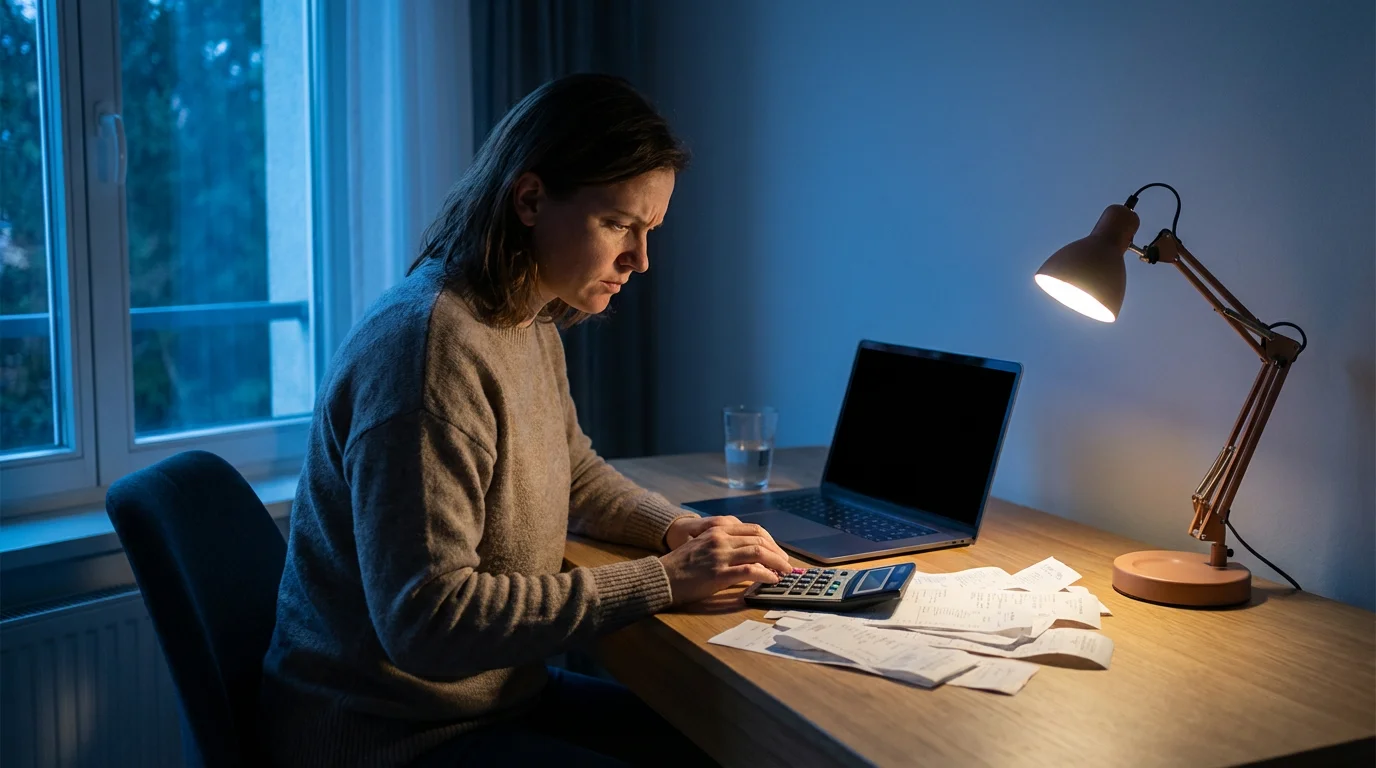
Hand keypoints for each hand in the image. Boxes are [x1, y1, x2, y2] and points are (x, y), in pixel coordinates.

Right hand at [659, 520, 793, 605]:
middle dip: (778, 552)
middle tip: (787, 564)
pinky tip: (771, 580)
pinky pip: (750, 571)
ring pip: (759, 552)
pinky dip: (765, 575)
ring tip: (784, 572)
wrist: (662, 577)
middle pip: (760, 538)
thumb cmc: (681, 565)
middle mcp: (721, 539)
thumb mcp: (702, 545)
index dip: (771, 541)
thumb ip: (723, 544)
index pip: (753, 529)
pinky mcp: (719, 573)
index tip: (779, 552)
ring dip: (777, 563)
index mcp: (718, 530)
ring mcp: (720, 555)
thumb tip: (749, 556)